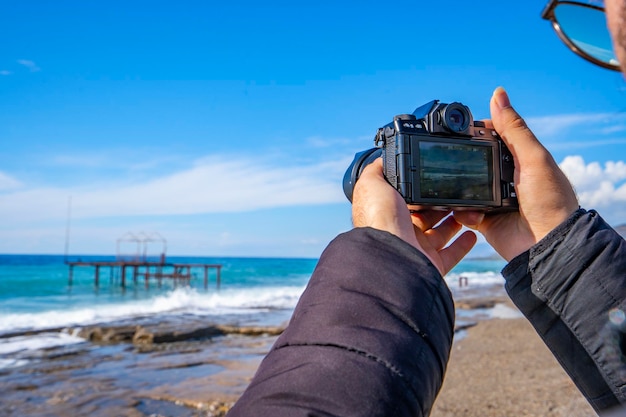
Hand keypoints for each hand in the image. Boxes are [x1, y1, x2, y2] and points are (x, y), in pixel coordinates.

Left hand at [352, 158, 476, 275]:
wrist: (391, 252)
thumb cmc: (379, 218)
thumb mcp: (372, 184)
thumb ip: (376, 170)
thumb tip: (381, 160)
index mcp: (389, 213)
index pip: (409, 200)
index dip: (422, 190)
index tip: (437, 180)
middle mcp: (402, 231)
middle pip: (427, 216)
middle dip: (442, 205)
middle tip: (459, 193)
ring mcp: (417, 249)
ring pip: (440, 234)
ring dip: (455, 222)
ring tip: (468, 210)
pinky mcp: (432, 263)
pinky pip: (451, 255)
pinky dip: (463, 245)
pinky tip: (472, 234)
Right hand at [454, 87, 578, 260]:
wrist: (548, 245)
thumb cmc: (551, 200)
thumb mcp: (533, 157)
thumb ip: (514, 128)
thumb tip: (498, 94)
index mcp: (518, 158)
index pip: (490, 137)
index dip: (473, 131)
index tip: (456, 128)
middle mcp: (503, 176)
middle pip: (472, 160)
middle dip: (458, 161)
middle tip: (443, 157)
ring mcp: (492, 198)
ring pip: (463, 186)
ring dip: (457, 188)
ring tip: (453, 187)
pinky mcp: (483, 219)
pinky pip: (463, 211)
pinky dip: (462, 211)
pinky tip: (470, 213)